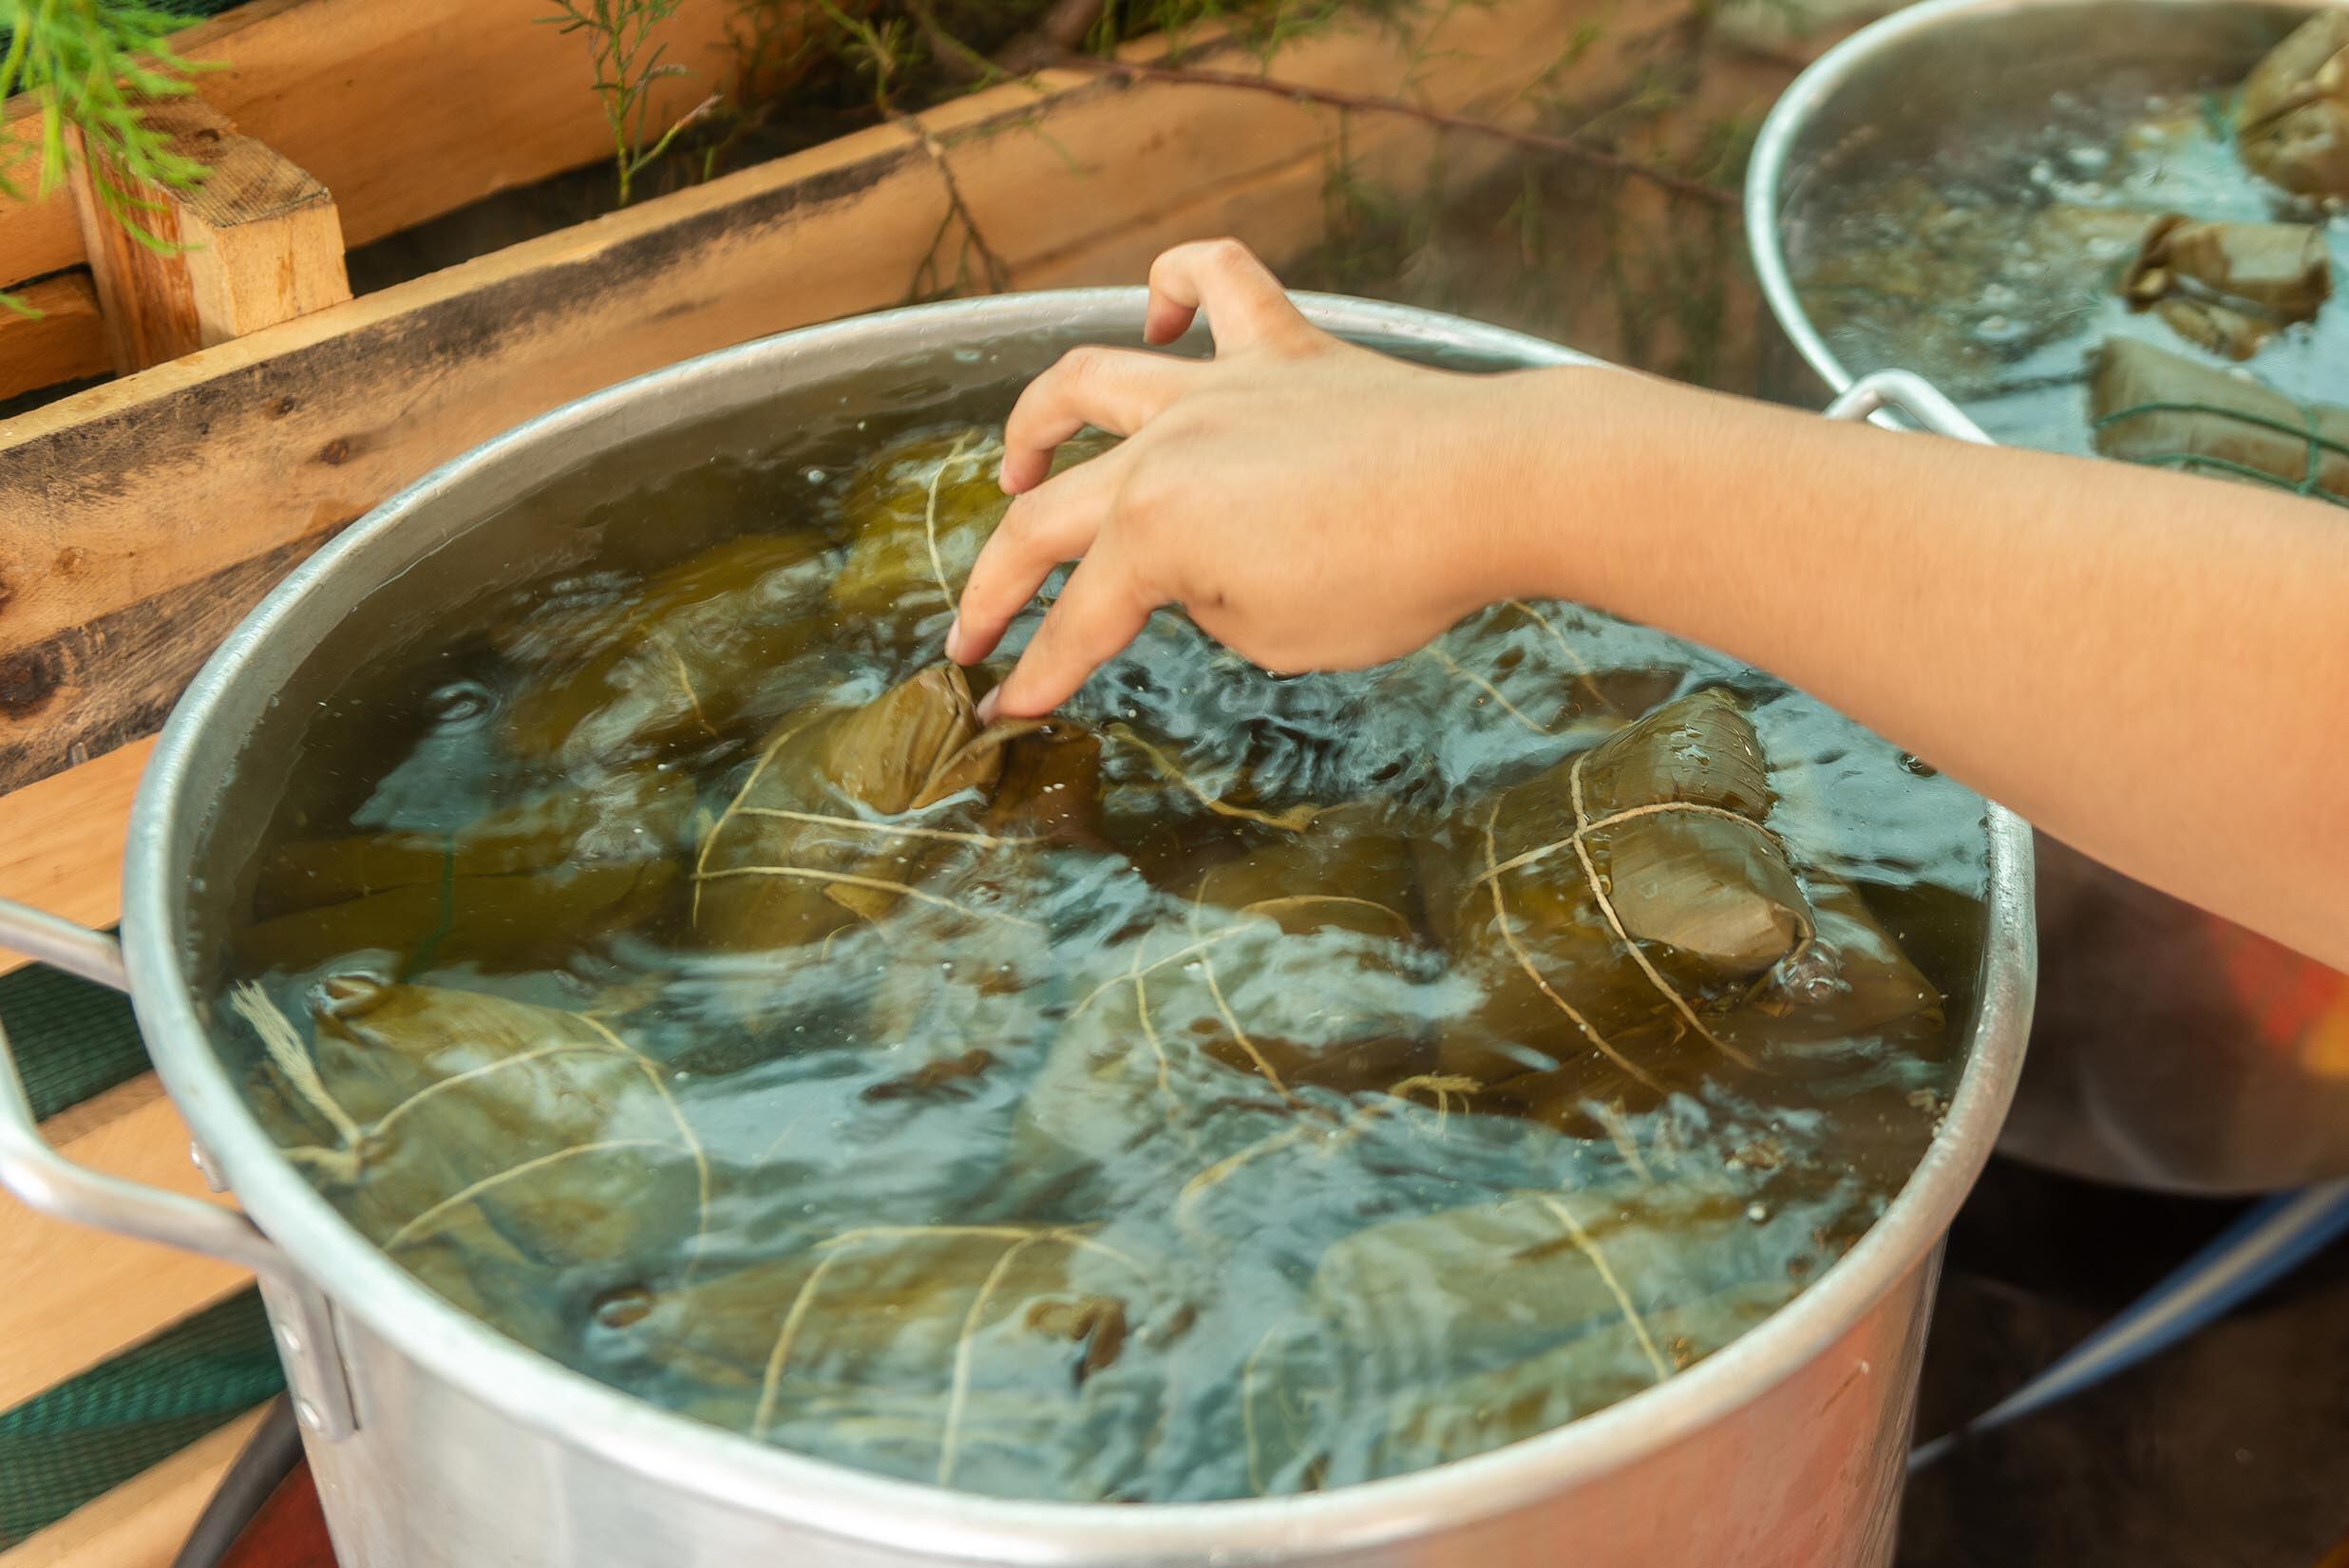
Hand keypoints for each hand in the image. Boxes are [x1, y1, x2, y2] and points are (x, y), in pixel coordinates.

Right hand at [944, 239, 1578, 718]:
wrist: (1495, 489)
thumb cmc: (1396, 577)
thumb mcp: (1278, 638)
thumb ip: (1211, 605)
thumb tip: (1200, 572)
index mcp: (1158, 530)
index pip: (1080, 620)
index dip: (1039, 674)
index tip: (1005, 711)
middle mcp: (1167, 446)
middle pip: (1050, 517)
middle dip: (999, 585)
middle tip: (974, 631)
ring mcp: (1220, 387)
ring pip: (1093, 381)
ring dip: (1037, 421)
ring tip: (1018, 461)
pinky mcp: (1284, 348)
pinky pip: (1217, 282)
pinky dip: (1177, 282)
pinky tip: (1160, 308)